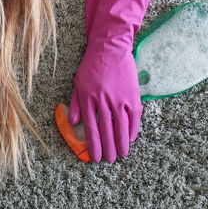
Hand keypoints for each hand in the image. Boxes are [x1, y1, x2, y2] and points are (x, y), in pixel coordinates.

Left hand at [68, 31, 142, 162]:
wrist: (110, 48)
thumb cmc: (91, 65)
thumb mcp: (78, 83)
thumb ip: (75, 104)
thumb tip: (73, 123)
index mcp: (88, 98)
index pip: (90, 127)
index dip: (93, 145)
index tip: (95, 157)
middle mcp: (103, 100)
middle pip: (107, 130)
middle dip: (108, 148)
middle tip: (110, 160)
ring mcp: (119, 98)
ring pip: (121, 126)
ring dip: (121, 143)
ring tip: (121, 154)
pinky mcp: (132, 95)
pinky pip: (134, 117)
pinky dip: (133, 129)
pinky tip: (130, 139)